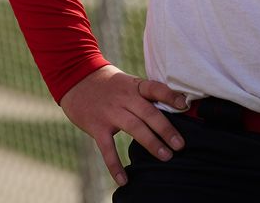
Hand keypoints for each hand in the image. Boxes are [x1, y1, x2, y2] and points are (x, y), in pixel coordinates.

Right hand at [59, 65, 188, 186]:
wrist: (75, 79)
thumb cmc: (108, 84)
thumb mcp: (127, 82)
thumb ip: (145, 95)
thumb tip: (173, 108)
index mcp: (134, 85)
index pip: (155, 88)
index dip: (170, 95)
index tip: (185, 105)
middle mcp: (124, 97)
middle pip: (148, 112)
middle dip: (166, 129)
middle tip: (180, 145)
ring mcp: (110, 112)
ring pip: (134, 128)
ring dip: (151, 143)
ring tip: (166, 157)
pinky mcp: (97, 126)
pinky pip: (107, 148)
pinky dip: (115, 165)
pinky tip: (124, 180)